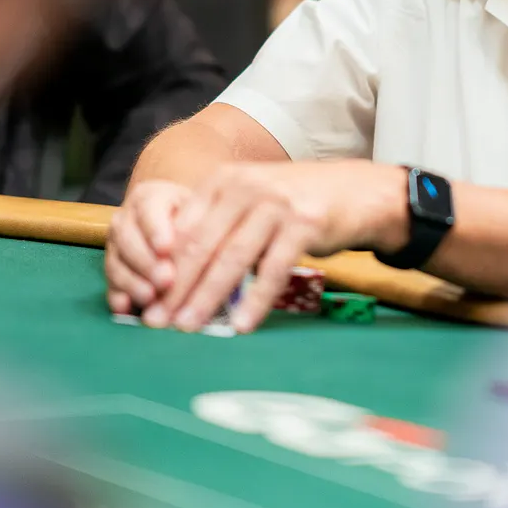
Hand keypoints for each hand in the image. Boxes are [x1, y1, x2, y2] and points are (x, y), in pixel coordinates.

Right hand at [104, 179, 193, 315]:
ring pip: (116, 262)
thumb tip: (213, 252)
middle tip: (164, 280)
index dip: (156, 230)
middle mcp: (126, 218)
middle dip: (145, 262)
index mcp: (150, 197)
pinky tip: (127, 308)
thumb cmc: (196, 218)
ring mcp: (115, 244)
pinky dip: (117, 296)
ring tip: (150, 298)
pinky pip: (109, 283)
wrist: (177, 224)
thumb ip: (202, 230)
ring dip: (131, 282)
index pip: (149, 210)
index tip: (166, 249)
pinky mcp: (112, 269)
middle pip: (127, 238)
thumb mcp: (203, 214)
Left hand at [149, 161, 405, 333]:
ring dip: (208, 297)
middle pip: (203, 245)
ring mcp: (277, 203)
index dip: (163, 269)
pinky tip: (242, 324)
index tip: (149, 302)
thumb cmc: (297, 203)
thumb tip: (177, 277)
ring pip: (233, 258)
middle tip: (158, 322)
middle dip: (177, 288)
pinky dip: (256, 299)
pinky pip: (274, 268)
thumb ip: (218, 227)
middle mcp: (247, 186)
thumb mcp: (252, 202)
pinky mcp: (305, 223)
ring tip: (190, 326)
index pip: (185, 230)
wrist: (358, 191)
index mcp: (225, 181)